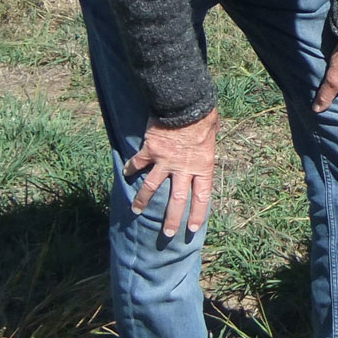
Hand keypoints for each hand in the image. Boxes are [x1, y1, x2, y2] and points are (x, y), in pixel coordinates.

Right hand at [125, 108, 218, 237]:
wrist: (185, 104)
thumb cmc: (202, 116)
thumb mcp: (213, 134)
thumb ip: (207, 146)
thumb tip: (209, 142)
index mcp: (202, 167)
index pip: (202, 197)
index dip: (197, 214)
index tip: (192, 228)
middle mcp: (183, 169)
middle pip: (177, 200)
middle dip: (172, 219)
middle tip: (168, 233)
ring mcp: (165, 161)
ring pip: (152, 187)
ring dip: (143, 200)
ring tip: (135, 210)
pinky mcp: (150, 151)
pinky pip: (138, 163)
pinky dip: (130, 168)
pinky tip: (125, 174)